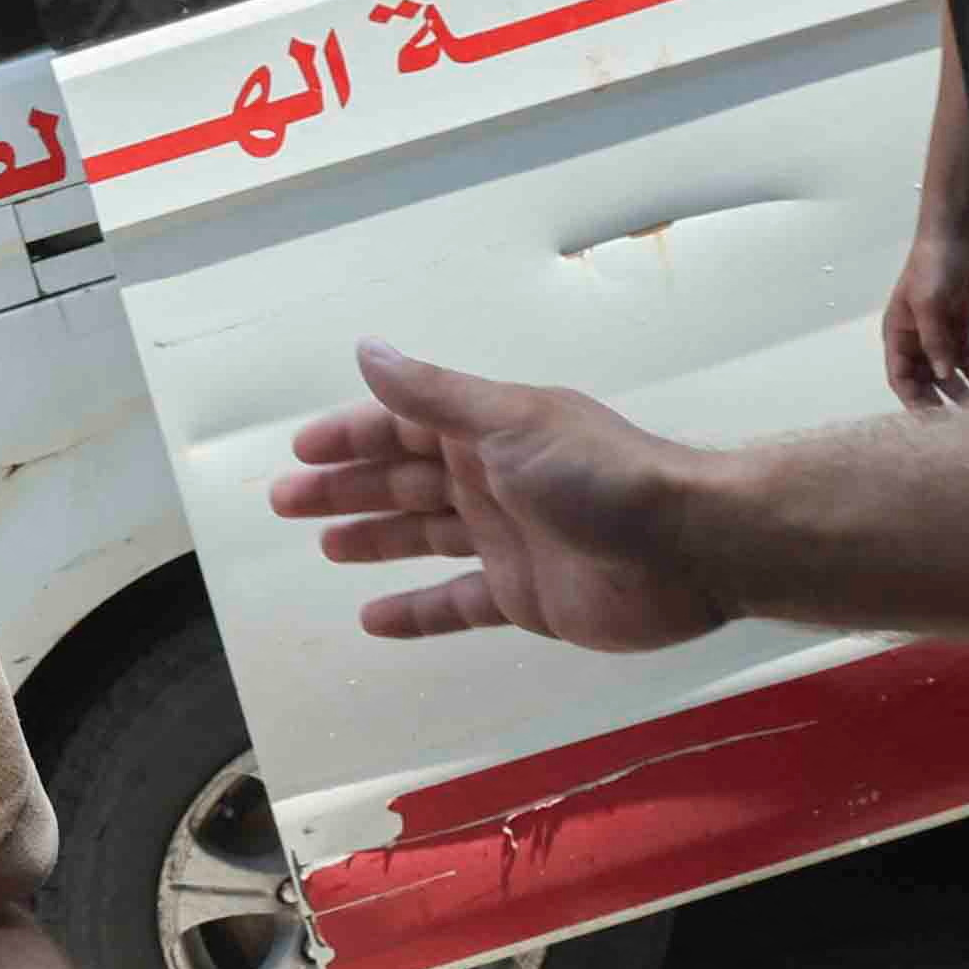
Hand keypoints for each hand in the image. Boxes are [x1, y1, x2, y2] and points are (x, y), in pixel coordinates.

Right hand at [271, 345, 725, 652]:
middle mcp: (494, 480)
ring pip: (425, 536)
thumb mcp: (509, 422)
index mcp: (489, 431)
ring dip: (376, 538)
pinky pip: (457, 602)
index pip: (404, 425)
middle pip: (405, 479)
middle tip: (283, 502)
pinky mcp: (526, 597)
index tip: (300, 452)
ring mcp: (509, 539)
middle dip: (348, 487)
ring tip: (326, 545)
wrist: (686, 548)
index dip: (352, 436)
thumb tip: (366, 350)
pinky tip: (373, 619)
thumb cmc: (599, 474)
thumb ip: (433, 395)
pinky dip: (417, 611)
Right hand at [878, 221, 968, 411]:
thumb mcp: (930, 302)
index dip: (914, 401)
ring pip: (947, 373)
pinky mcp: (960, 325)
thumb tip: (942, 375)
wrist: (956, 232)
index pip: (900, 378)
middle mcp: (915, 338)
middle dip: (940, 402)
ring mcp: (939, 333)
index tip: (932, 422)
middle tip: (961, 424)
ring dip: (962, 392)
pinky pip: (965, 358)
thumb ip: (935, 341)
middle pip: (924, 381)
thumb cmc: (932, 262)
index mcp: (898, 334)